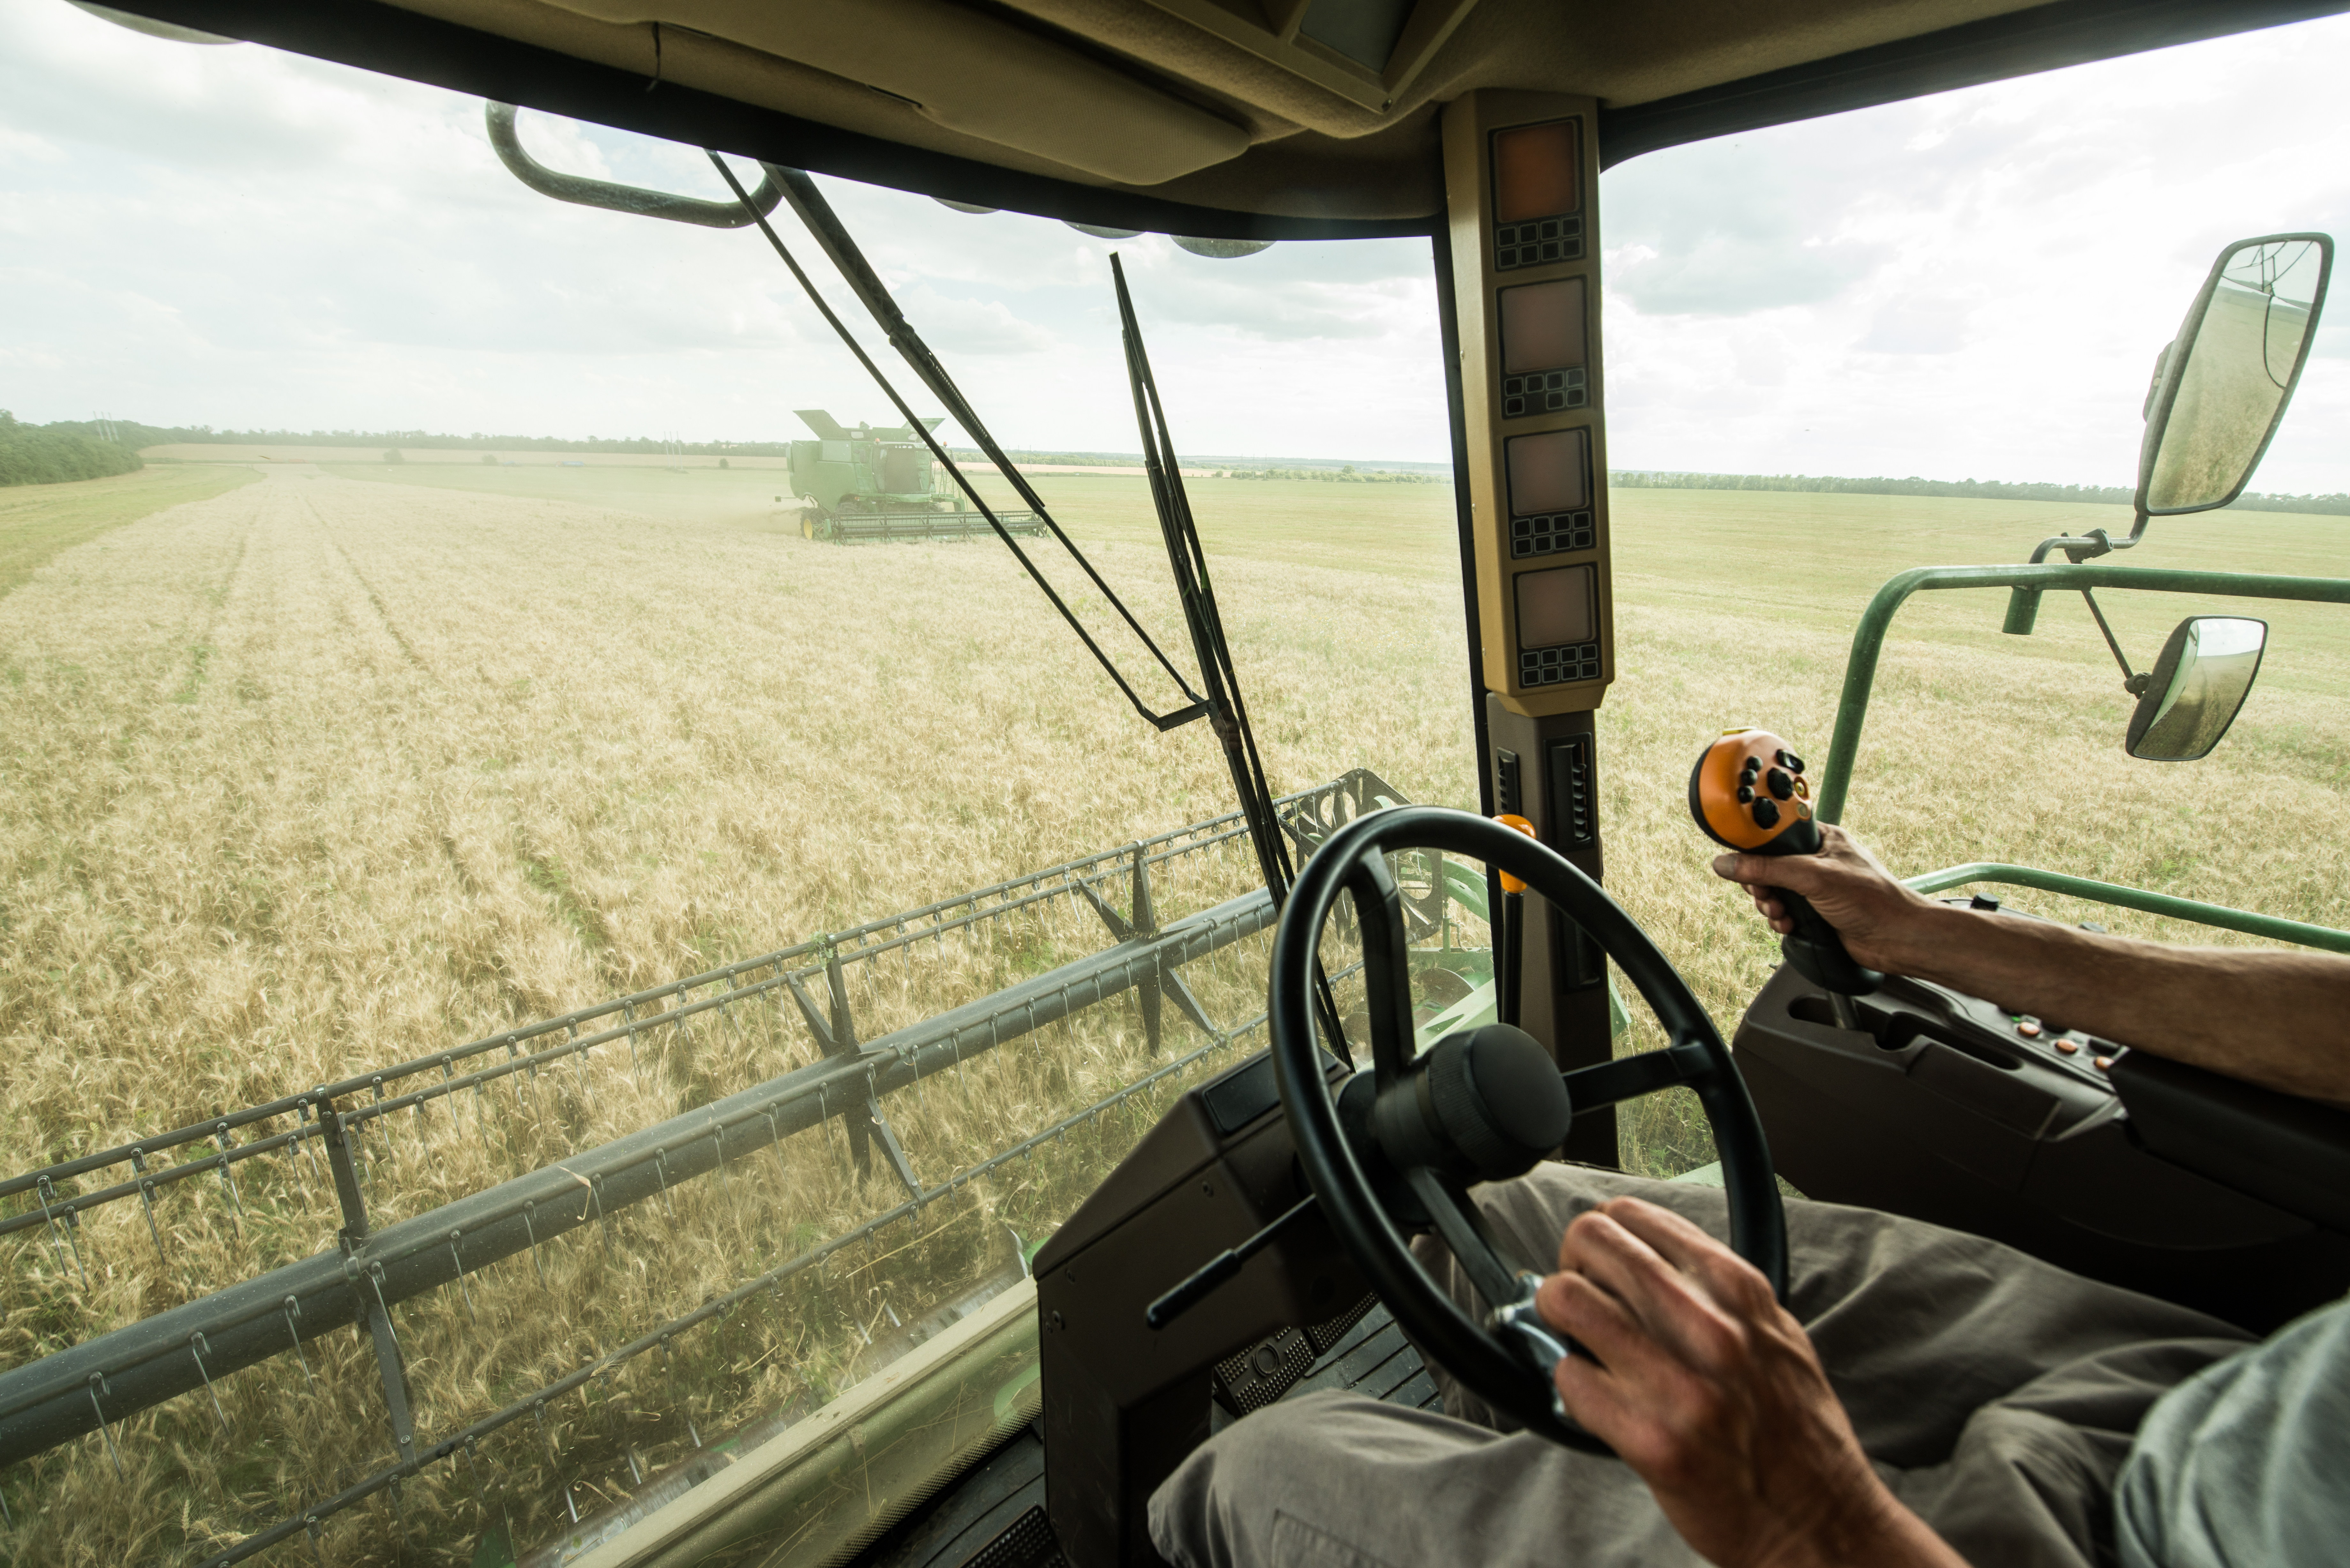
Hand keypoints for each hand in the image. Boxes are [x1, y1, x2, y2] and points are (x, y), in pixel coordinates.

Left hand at [1536, 1198, 1962, 1567]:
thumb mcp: (1772, 1332)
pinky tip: (1598, 1397)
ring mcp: (1679, 1385)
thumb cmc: (1792, 1429)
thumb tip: (1639, 1256)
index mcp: (1737, 1291)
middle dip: (1571, 1266)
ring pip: (1568, 1301)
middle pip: (1592, 1243)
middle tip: (1578, 1299)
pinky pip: (1569, 1378)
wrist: (1817, 1519)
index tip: (1598, 1264)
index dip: (1602, 1238)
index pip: (1631, 1216)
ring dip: (1557, 1318)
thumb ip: (1711, 1289)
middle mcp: (1709, 1328)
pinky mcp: (1650, 1441)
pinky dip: (1570, 1384)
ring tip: (1578, 1342)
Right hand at [1709, 824, 1932, 973]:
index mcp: (1822, 839)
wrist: (1897, 939)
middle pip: (1769, 867)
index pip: (1776, 834)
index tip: (1739, 860)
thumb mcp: (1813, 877)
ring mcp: (1817, 887)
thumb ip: (1768, 868)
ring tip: (1781, 914)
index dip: (1755, 847)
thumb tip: (1727, 863)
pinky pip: (1785, 911)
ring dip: (1770, 905)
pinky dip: (1782, 920)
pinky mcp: (1816, 911)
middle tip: (1765, 895)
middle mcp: (1818, 861)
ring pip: (1774, 892)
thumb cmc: (1872, 900)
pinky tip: (1790, 925)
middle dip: (1761, 885)